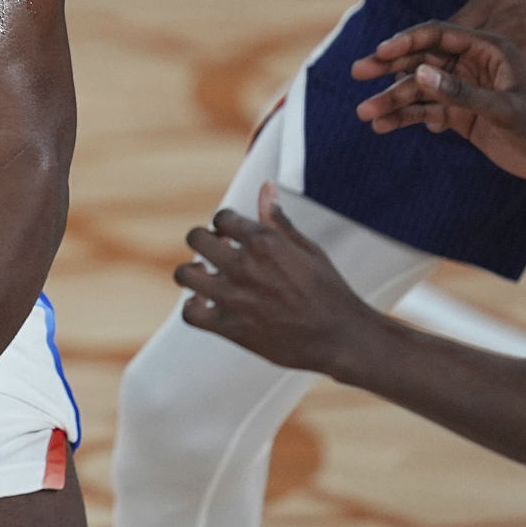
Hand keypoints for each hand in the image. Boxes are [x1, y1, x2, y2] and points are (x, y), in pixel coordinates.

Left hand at [174, 187, 373, 375]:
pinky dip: (193, 307)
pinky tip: (205, 303)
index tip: (230, 233)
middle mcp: (244, 266)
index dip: (225, 224)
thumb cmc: (328, 292)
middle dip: (204, 241)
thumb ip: (277, 219)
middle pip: (196, 239)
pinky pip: (190, 313)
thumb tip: (266, 189)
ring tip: (205, 274)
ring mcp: (233, 298)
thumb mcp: (306, 248)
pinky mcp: (230, 327)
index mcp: (264, 242)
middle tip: (217, 251)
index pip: (222, 217)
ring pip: (185, 274)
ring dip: (192, 272)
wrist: (341, 337)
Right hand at [349, 20, 525, 185]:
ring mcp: (464, 89)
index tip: (380, 52)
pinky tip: (383, 127)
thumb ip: (462, 93)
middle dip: (389, 67)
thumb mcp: (505, 108)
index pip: (438, 36)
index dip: (407, 41)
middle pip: (421, 59)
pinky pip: (425, 111)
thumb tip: (417, 75)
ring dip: (392, 99)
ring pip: (418, 88)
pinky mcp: (460, 113)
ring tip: (365, 114)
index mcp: (488, 49)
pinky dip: (404, 118)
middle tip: (358, 72)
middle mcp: (471, 64)